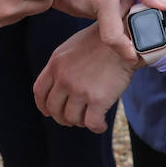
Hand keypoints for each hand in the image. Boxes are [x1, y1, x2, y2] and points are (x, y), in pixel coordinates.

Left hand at [33, 18, 137, 132]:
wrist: (125, 39)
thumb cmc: (102, 42)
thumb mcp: (72, 48)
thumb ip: (62, 66)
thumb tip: (59, 87)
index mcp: (56, 64)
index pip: (39, 92)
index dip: (43, 106)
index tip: (49, 112)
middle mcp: (64, 78)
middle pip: (54, 109)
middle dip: (62, 118)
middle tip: (73, 119)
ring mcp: (80, 89)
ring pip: (72, 118)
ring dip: (80, 122)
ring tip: (90, 118)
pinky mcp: (98, 100)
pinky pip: (92, 124)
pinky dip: (97, 128)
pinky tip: (102, 124)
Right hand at [55, 0, 165, 60]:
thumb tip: (163, 5)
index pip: (113, 37)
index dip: (125, 50)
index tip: (135, 57)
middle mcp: (83, 5)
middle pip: (105, 24)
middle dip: (116, 16)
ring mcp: (68, 4)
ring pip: (92, 16)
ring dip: (101, 7)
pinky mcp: (59, 1)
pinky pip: (79, 9)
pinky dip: (87, 2)